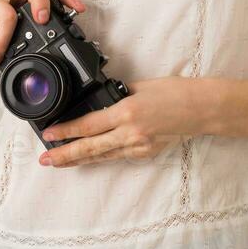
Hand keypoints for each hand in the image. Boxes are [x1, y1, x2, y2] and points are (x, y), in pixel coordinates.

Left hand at [37, 76, 211, 167]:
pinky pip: (117, 156)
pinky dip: (100, 158)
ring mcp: (139, 146)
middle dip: (65, 155)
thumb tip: (99, 102)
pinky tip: (88, 159)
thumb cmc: (174, 92)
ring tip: (60, 162)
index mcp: (126, 112)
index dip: (66, 131)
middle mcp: (130, 132)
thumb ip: (117, 96)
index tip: (49, 134)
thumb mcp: (139, 87)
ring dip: (79, 159)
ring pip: (102, 156)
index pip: (88, 125)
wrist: (201, 109)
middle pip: (90, 148)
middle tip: (46, 159)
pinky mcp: (146, 153)